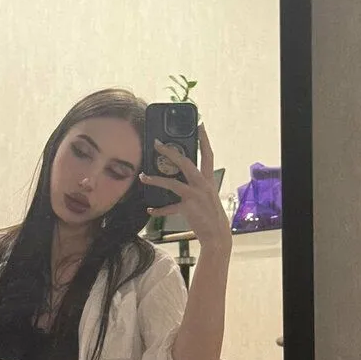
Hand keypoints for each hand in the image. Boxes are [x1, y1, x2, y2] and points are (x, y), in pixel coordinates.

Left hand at [139, 125, 231, 251]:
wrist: (217, 235)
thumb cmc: (211, 215)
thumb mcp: (207, 195)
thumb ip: (196, 184)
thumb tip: (180, 177)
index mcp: (208, 179)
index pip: (208, 154)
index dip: (203, 138)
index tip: (198, 124)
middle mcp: (203, 184)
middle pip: (185, 162)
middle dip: (170, 151)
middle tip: (156, 143)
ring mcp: (195, 195)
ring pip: (172, 183)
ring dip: (155, 179)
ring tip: (142, 176)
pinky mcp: (188, 208)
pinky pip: (169, 207)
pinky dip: (159, 210)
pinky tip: (150, 210)